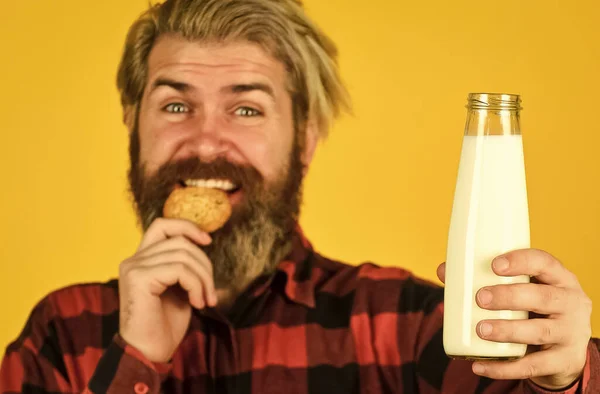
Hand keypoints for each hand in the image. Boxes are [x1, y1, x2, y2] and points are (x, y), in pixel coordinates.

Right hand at [119, 218, 216, 362]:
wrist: (148, 354)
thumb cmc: (164, 325)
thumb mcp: (180, 288)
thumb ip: (185, 265)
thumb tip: (205, 242)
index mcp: (141, 259)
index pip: (162, 225)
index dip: (187, 227)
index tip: (207, 241)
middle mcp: (133, 259)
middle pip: (180, 241)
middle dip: (205, 265)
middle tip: (212, 293)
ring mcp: (134, 267)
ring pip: (183, 255)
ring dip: (203, 278)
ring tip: (206, 300)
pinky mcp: (138, 278)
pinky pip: (180, 269)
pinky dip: (196, 285)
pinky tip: (197, 304)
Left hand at [437, 249, 591, 389]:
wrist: (566, 349)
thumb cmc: (534, 308)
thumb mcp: (522, 290)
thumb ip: (486, 278)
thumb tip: (443, 270)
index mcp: (559, 279)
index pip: (545, 263)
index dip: (521, 262)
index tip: (495, 265)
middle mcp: (571, 303)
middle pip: (544, 298)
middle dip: (510, 297)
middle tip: (480, 298)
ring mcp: (570, 334)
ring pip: (540, 332)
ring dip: (507, 330)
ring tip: (480, 329)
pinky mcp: (563, 361)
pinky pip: (533, 367)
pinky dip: (504, 367)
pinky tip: (479, 365)